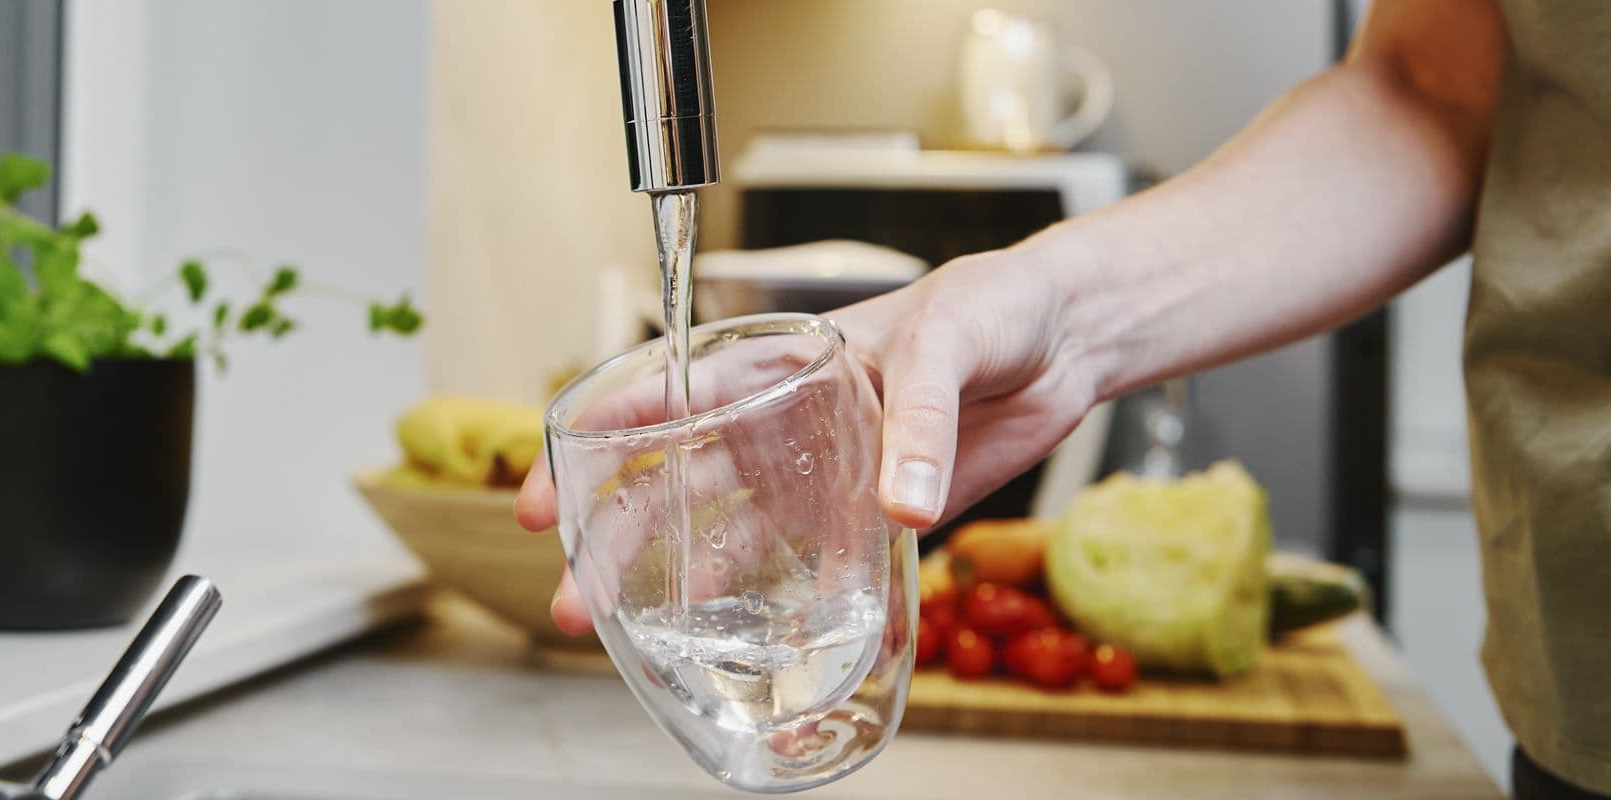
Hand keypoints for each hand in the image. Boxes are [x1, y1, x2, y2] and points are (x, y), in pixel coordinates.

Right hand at [516, 243, 1102, 633]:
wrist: (1063, 341)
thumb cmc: (992, 307)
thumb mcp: (947, 342)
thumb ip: (917, 418)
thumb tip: (900, 499)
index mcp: (777, 361)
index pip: (663, 395)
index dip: (595, 439)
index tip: (547, 489)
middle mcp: (780, 424)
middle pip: (671, 482)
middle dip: (612, 536)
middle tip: (573, 592)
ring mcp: (816, 475)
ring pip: (724, 534)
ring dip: (673, 582)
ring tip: (623, 628)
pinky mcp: (867, 516)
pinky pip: (813, 569)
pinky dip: (784, 608)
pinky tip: (753, 644)